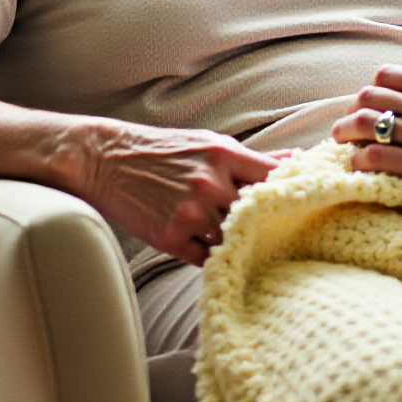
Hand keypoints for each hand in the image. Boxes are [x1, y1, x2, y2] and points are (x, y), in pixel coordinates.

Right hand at [71, 119, 281, 265]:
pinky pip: (206, 257)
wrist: (105, 160)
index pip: (274, 178)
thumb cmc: (162, 150)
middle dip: (265, 220)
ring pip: (233, 237)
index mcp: (223, 155)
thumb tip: (293, 160)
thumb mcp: (208, 143)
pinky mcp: (169, 238)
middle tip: (276, 230)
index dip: (288, 191)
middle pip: (257, 212)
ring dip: (237, 240)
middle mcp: (210, 183)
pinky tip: (214, 250)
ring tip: (240, 241)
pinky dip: (212, 255)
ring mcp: (190, 213)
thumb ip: (249, 158)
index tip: (296, 202)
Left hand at [331, 68, 401, 209]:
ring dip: (345, 131)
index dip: (372, 89)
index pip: (386, 75)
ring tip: (340, 140)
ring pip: (363, 124)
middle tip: (348, 122)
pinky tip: (359, 164)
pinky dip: (359, 159)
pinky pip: (373, 156)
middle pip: (368, 96)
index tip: (369, 102)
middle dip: (353, 109)